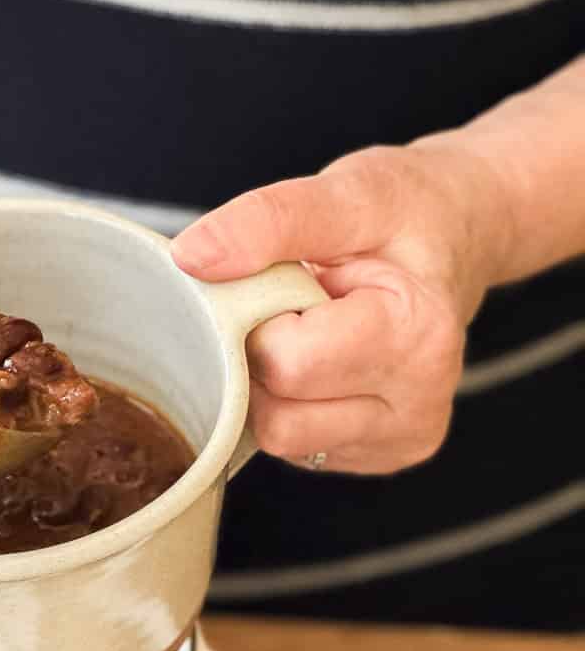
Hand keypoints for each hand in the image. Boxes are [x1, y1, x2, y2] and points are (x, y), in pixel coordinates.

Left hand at [171, 142, 511, 473]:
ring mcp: (401, 440)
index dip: (263, 322)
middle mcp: (419, 405)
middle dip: (265, 358)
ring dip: (273, 387)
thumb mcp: (346, 193)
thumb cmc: (406, 213)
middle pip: (278, 416)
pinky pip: (295, 449)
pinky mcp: (379, 457)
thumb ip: (269, 221)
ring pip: (280, 440)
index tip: (292, 284)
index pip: (287, 364)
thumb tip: (192, 256)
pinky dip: (292, 405)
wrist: (458, 235)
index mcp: (418, 338)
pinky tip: (323, 364)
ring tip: (313, 332)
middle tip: (297, 308)